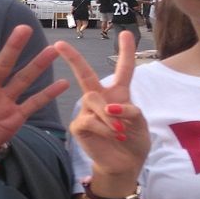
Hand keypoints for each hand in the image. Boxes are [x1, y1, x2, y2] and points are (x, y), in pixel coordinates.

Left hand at [0, 21, 68, 165]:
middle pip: (2, 64)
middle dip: (12, 48)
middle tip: (23, 28)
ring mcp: (2, 101)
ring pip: (21, 80)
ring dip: (36, 66)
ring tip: (52, 49)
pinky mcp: (12, 117)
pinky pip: (32, 104)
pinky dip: (47, 94)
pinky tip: (63, 83)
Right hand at [53, 31, 149, 186]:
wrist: (125, 165)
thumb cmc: (133, 142)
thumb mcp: (140, 122)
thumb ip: (129, 110)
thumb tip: (109, 108)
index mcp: (118, 94)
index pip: (123, 70)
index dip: (126, 52)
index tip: (128, 33)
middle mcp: (100, 99)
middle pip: (85, 74)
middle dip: (73, 58)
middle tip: (59, 45)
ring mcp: (87, 112)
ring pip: (92, 99)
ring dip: (108, 114)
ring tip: (119, 131)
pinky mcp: (79, 126)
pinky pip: (88, 119)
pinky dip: (103, 126)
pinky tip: (113, 135)